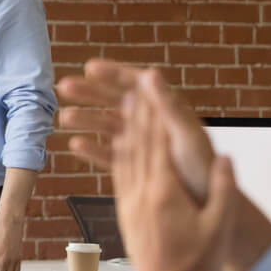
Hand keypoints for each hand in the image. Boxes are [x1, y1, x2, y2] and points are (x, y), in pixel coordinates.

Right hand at [59, 60, 213, 197]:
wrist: (207, 204)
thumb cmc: (203, 167)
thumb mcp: (186, 134)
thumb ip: (167, 105)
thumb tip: (149, 73)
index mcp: (165, 108)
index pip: (135, 83)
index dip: (112, 73)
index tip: (89, 67)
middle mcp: (149, 121)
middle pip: (114, 101)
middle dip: (88, 93)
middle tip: (63, 87)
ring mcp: (139, 142)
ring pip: (106, 125)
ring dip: (85, 119)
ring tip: (64, 118)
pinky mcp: (133, 163)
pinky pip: (107, 153)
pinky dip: (91, 149)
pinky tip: (75, 145)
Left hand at [114, 85, 234, 270]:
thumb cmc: (195, 262)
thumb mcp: (216, 226)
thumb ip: (222, 190)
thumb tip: (226, 157)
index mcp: (165, 192)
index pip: (157, 144)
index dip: (153, 115)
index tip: (149, 91)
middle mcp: (141, 192)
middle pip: (136, 144)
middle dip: (134, 113)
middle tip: (129, 86)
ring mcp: (130, 202)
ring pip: (122, 157)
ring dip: (120, 129)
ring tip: (115, 107)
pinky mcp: (124, 212)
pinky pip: (118, 175)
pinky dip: (115, 154)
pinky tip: (115, 145)